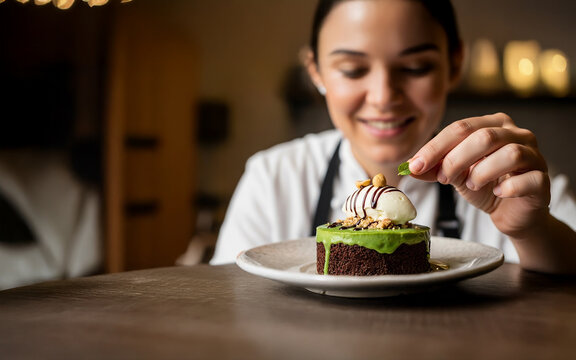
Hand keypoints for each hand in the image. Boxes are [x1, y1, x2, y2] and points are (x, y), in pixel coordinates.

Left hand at [408, 112, 550, 237]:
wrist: (510, 212)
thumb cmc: (484, 186)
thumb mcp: (454, 175)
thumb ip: (434, 169)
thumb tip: (409, 168)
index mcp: (494, 125)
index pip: (460, 128)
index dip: (435, 147)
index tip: (415, 165)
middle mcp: (517, 134)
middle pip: (484, 137)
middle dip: (456, 159)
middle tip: (443, 177)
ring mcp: (535, 155)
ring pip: (510, 154)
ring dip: (482, 172)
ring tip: (470, 185)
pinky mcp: (543, 180)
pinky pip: (529, 179)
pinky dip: (508, 188)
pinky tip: (496, 194)